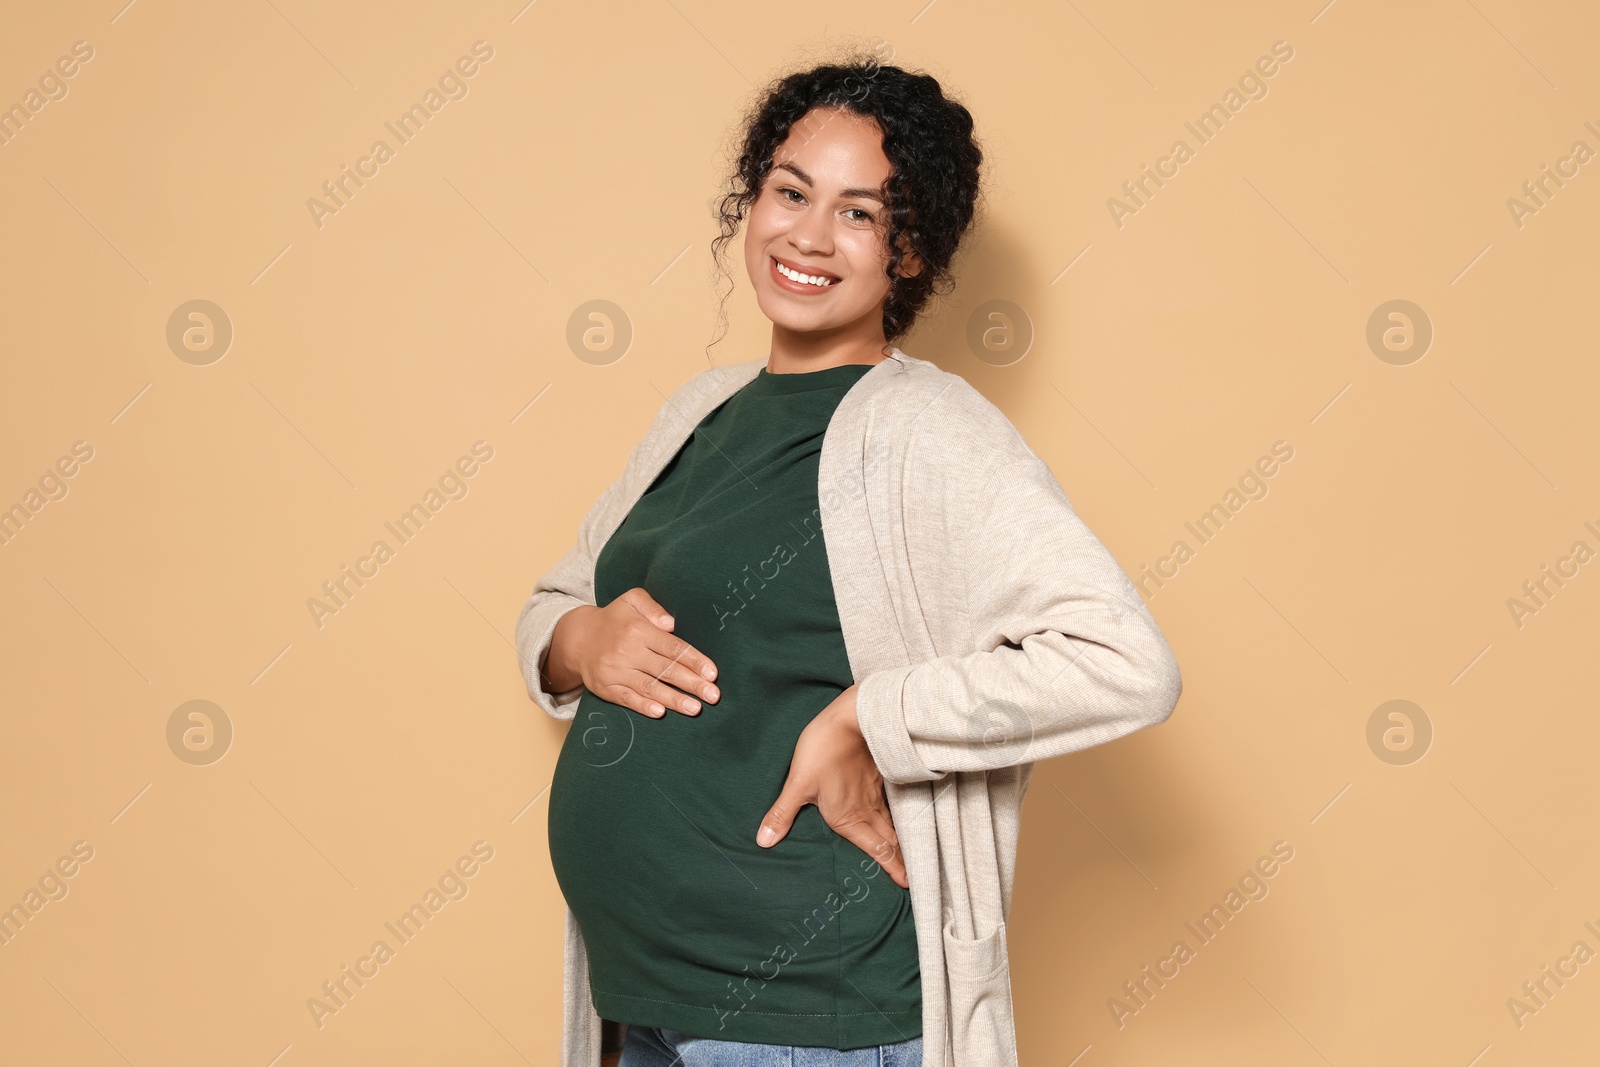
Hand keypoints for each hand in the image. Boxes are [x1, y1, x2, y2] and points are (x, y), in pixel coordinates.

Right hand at [545, 588, 719, 717]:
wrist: (577, 639)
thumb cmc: (614, 619)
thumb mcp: (631, 600)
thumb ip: (653, 607)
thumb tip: (671, 623)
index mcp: (637, 630)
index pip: (671, 647)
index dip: (693, 660)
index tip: (712, 673)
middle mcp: (626, 651)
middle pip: (664, 670)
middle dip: (691, 683)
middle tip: (713, 695)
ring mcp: (615, 671)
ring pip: (648, 687)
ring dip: (673, 699)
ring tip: (695, 708)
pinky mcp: (605, 688)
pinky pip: (626, 699)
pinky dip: (643, 706)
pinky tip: (660, 712)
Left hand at [756, 686, 908, 888]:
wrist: (852, 716)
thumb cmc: (823, 750)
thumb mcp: (798, 784)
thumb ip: (782, 814)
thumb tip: (763, 841)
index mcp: (848, 817)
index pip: (876, 849)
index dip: (892, 868)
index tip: (907, 885)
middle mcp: (867, 809)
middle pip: (891, 840)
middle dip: (903, 861)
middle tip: (915, 879)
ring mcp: (877, 792)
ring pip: (895, 823)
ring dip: (903, 841)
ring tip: (913, 857)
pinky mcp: (881, 775)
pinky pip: (894, 804)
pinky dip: (901, 817)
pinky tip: (902, 819)